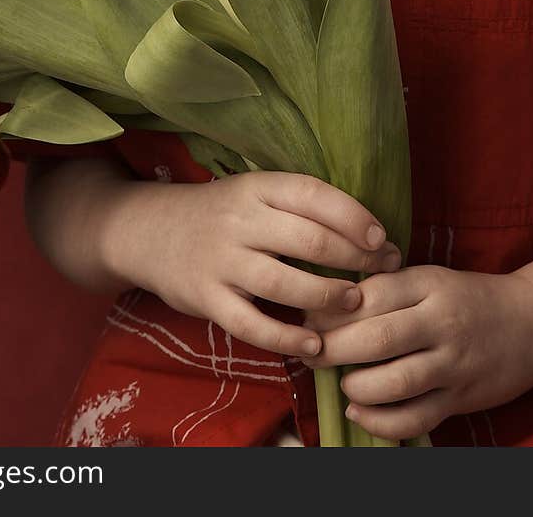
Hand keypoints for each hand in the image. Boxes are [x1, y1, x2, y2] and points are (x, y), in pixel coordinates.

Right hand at [101, 170, 397, 358]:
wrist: (149, 231)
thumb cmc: (219, 214)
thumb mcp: (253, 194)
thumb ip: (298, 208)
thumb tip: (367, 230)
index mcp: (257, 188)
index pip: (313, 195)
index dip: (353, 217)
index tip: (382, 238)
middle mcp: (240, 221)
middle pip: (308, 241)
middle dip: (355, 260)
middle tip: (383, 273)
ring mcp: (221, 261)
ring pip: (284, 284)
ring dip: (327, 298)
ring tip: (355, 303)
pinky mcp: (206, 298)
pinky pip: (252, 324)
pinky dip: (286, 339)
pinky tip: (314, 346)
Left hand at [302, 265, 532, 439]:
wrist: (532, 323)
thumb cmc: (468, 297)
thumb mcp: (430, 278)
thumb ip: (388, 289)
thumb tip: (329, 304)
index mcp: (428, 284)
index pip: (370, 295)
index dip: (332, 309)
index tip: (310, 318)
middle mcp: (441, 323)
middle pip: (376, 339)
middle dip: (333, 349)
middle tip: (312, 352)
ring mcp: (453, 364)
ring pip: (395, 383)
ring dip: (356, 386)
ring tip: (343, 380)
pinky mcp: (461, 398)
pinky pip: (414, 418)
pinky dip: (380, 420)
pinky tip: (360, 410)